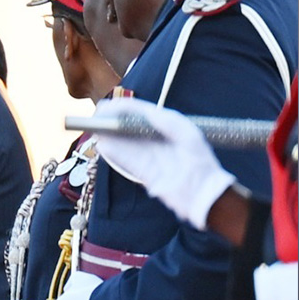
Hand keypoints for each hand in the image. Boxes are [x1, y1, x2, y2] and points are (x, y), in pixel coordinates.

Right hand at [90, 99, 236, 230]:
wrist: (203, 192)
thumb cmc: (199, 160)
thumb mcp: (186, 134)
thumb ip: (166, 121)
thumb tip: (145, 112)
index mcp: (168, 126)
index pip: (141, 113)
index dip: (123, 108)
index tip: (107, 107)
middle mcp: (157, 140)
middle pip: (130, 128)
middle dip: (113, 122)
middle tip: (96, 118)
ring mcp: (150, 156)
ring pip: (126, 144)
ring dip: (110, 138)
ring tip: (95, 130)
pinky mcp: (145, 172)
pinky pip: (127, 160)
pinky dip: (115, 153)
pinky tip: (103, 146)